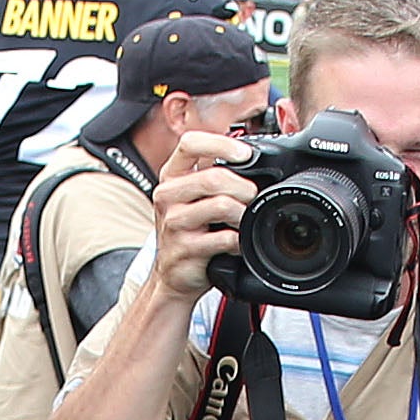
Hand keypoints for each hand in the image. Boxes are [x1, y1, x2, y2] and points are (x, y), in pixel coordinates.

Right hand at [144, 127, 257, 308]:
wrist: (172, 276)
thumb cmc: (189, 232)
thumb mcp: (193, 197)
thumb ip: (212, 175)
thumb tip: (251, 159)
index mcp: (171, 175)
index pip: (191, 143)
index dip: (222, 144)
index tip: (245, 155)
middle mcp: (167, 195)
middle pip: (214, 176)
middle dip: (244, 187)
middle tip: (252, 198)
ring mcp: (174, 223)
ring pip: (221, 205)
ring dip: (243, 214)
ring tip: (244, 221)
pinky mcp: (184, 249)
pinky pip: (224, 238)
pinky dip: (239, 241)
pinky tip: (237, 244)